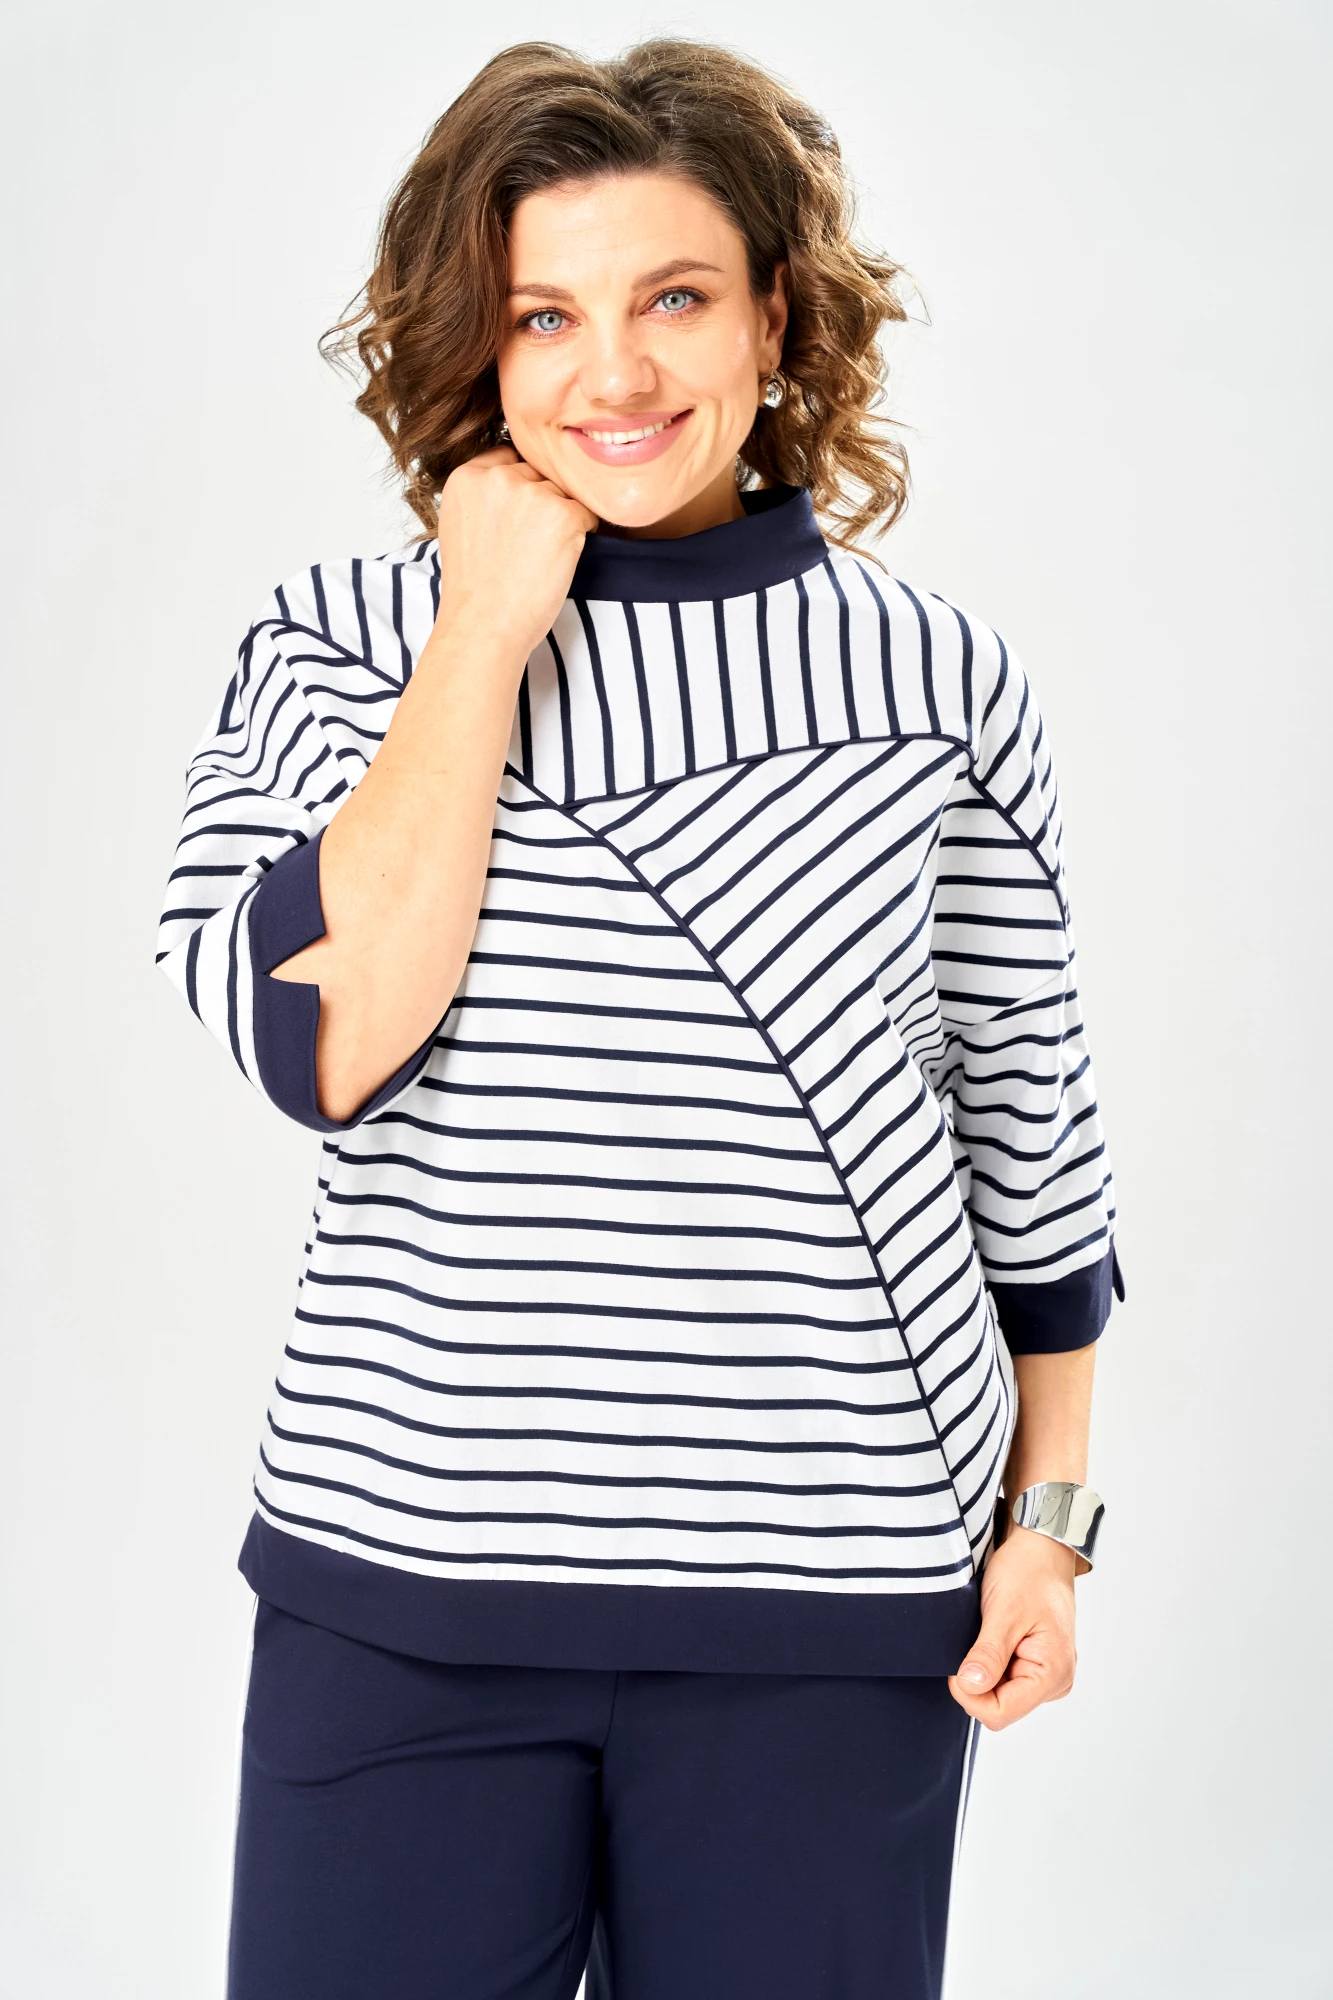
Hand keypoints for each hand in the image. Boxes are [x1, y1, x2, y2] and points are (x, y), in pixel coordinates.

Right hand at [435, 445, 598, 660]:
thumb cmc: (474, 590)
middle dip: (541, 502)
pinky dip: (581, 535)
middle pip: (538, 473)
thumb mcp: (460, 527)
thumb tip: (516, 483)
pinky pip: (587, 513)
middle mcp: (498, 477)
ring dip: (561, 519)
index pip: (508, 458)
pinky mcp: (564, 515)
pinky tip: (557, 560)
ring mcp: (532, 494)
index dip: (520, 486)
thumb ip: (483, 496)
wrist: (483, 626)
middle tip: (529, 545)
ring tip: (539, 557)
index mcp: (466, 477)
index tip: (518, 517)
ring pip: (563, 493)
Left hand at [948, 1528, 1077, 1729]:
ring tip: (986, 1635)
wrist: (1040, 1547)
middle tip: (973, 1641)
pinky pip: (1003, 1680)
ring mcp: (1045, 1675)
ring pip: (998, 1695)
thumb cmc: (1029, 1572)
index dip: (970, 1694)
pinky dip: (988, 1663)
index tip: (956, 1663)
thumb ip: (988, 1654)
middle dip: (976, 1682)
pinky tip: (990, 1638)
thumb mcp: (1004, 1611)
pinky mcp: (1035, 1665)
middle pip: (999, 1707)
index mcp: (1054, 1674)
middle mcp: (1055, 1682)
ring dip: (983, 1671)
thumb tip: (970, 1687)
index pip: (1000, 1712)